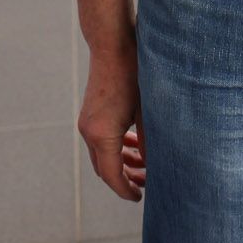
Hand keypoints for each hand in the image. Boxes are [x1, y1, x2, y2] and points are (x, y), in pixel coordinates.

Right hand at [78, 44, 144, 201]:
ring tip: (144, 167)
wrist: (112, 45)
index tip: (140, 198)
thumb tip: (154, 164)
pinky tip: (135, 145)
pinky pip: (102, 141)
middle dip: (125, 179)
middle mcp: (89, 132)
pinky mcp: (91, 114)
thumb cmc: (134, 74)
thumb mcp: (147, 110)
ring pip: (103, 155)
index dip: (126, 190)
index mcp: (102, 135)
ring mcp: (87, 123)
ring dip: (122, 163)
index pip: (112, 175)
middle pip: (105, 168)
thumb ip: (150, 140)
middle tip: (146, 184)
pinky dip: (117, 148)